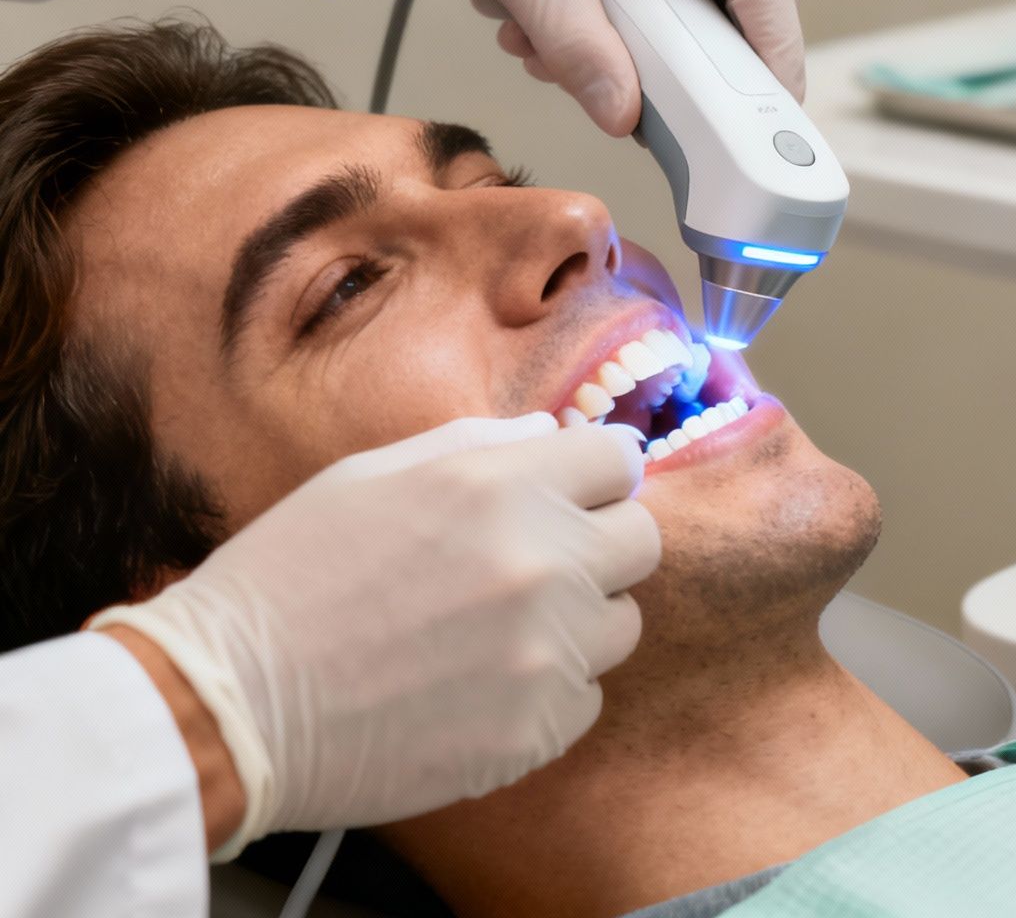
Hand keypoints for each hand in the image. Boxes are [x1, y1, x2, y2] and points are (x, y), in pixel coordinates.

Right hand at [90, 414, 658, 858]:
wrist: (226, 706)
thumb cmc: (286, 580)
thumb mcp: (368, 476)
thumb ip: (475, 448)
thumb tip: (551, 434)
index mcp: (502, 486)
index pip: (619, 460)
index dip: (594, 476)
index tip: (570, 496)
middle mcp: (542, 562)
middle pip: (641, 540)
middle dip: (598, 544)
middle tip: (534, 566)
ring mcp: (547, 651)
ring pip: (620, 624)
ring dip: (576, 623)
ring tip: (491, 634)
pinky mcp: (538, 728)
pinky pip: (585, 697)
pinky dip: (546, 693)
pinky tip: (474, 689)